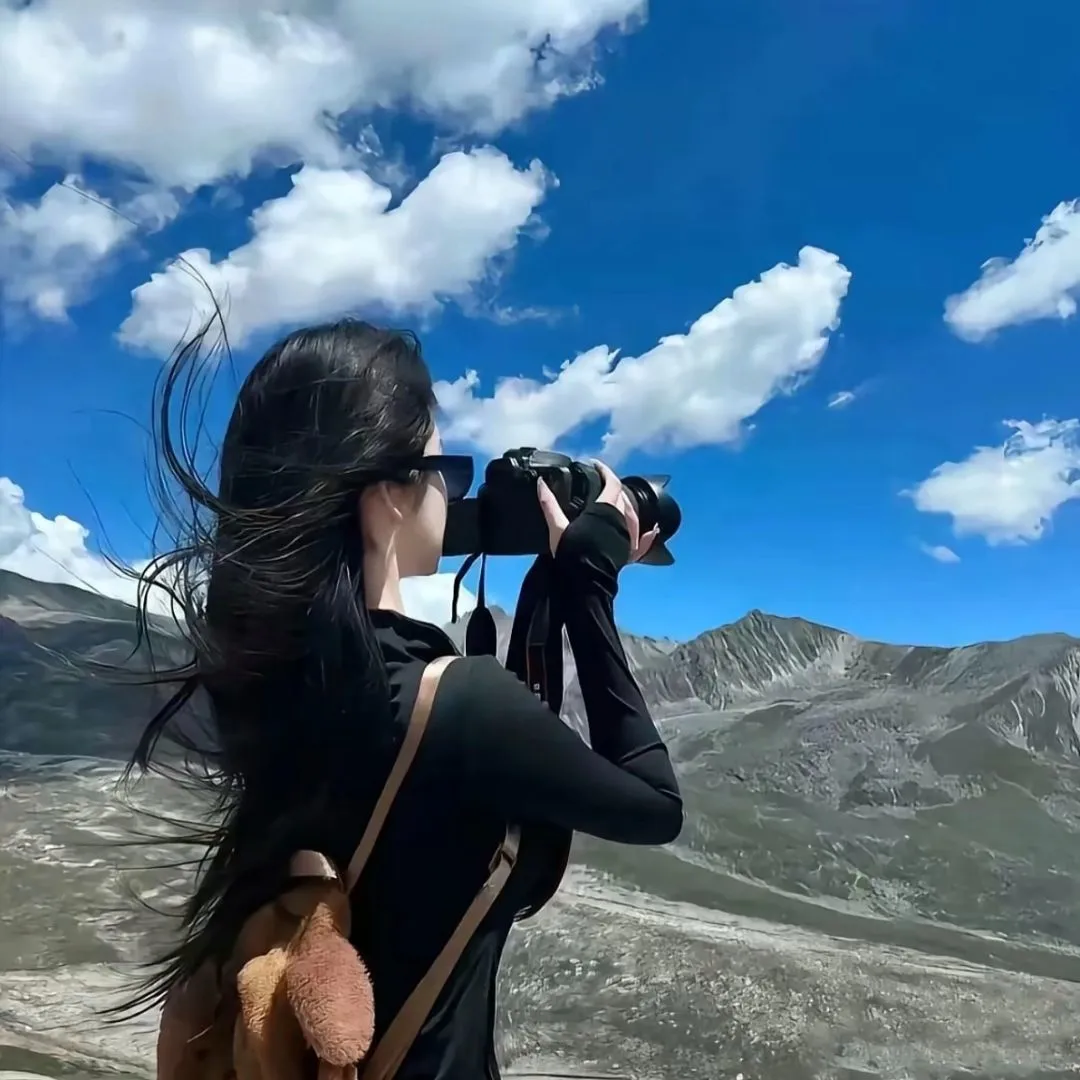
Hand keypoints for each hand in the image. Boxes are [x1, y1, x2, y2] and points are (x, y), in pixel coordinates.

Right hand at [536, 460, 659, 561]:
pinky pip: (643, 543)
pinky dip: (648, 536)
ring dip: (627, 506)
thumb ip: (549, 504)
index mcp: (606, 509)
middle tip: (602, 483)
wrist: (585, 582)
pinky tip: (653, 530)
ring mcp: (629, 538)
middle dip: (614, 487)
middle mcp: (622, 521)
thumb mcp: (558, 527)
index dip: (604, 471)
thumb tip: (540, 483)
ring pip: (634, 517)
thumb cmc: (573, 553)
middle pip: (623, 498)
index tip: (596, 465)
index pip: (611, 483)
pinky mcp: (630, 554)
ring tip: (619, 501)